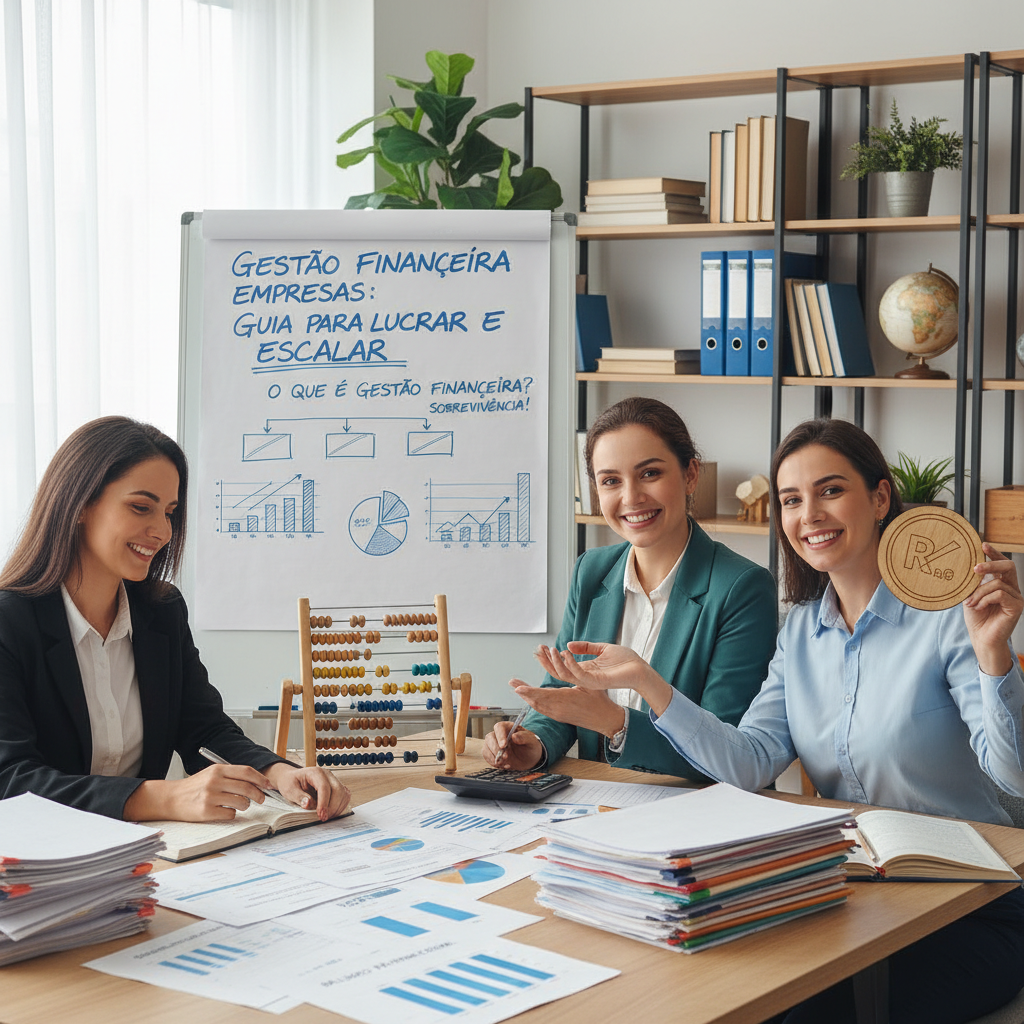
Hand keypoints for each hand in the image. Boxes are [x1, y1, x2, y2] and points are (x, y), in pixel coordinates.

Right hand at [125, 763, 274, 821]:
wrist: (171, 798)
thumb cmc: (195, 787)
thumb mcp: (212, 774)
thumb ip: (231, 775)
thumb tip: (257, 781)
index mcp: (218, 769)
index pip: (246, 772)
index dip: (261, 779)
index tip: (268, 785)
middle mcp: (215, 781)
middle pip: (247, 787)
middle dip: (258, 795)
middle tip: (261, 799)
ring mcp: (210, 796)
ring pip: (241, 802)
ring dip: (245, 805)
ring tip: (240, 805)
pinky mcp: (206, 811)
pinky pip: (230, 814)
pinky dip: (232, 814)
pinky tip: (225, 811)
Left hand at [265, 763, 351, 821]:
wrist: (293, 779)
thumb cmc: (290, 783)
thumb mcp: (289, 790)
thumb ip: (299, 797)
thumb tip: (308, 804)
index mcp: (315, 772)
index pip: (324, 787)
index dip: (324, 803)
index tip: (321, 816)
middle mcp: (327, 775)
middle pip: (337, 790)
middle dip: (332, 807)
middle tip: (323, 819)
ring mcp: (333, 780)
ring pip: (343, 794)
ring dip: (337, 808)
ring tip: (326, 816)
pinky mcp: (336, 787)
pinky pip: (344, 797)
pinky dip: (340, 806)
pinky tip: (331, 813)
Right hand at [482, 720, 543, 770]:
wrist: (529, 758)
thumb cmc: (530, 746)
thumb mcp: (532, 741)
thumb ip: (524, 737)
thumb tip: (514, 736)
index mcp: (508, 727)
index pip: (499, 727)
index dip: (500, 736)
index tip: (503, 746)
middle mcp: (499, 734)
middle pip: (490, 738)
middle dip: (496, 749)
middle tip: (506, 757)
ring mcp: (494, 744)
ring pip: (486, 748)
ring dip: (494, 757)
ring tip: (506, 763)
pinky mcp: (492, 753)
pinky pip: (487, 757)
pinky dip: (494, 763)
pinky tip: (505, 765)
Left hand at [509, 677, 625, 737]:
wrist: (607, 720)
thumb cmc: (600, 701)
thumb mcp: (588, 684)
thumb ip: (573, 675)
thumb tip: (562, 662)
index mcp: (565, 701)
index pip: (542, 696)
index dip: (528, 691)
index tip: (517, 687)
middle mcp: (559, 710)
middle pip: (536, 701)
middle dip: (523, 691)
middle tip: (513, 682)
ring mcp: (558, 715)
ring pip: (538, 706)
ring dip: (527, 696)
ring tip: (518, 687)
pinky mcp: (560, 717)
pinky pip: (543, 709)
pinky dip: (534, 702)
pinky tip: (530, 698)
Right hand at [536, 642, 674, 715]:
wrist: (641, 669)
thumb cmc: (626, 660)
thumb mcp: (603, 649)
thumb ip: (586, 647)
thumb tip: (568, 645)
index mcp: (585, 670)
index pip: (563, 666)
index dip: (551, 658)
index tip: (541, 647)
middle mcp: (584, 676)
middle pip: (559, 672)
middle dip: (547, 662)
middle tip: (538, 650)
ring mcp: (589, 681)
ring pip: (565, 675)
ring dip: (556, 663)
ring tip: (550, 650)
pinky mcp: (596, 682)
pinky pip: (579, 675)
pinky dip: (570, 664)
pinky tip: (565, 653)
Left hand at [964, 544, 1022, 675]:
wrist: (981, 639)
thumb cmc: (976, 619)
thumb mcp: (972, 595)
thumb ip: (974, 583)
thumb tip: (969, 567)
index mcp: (1002, 584)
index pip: (1002, 564)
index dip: (994, 553)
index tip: (982, 545)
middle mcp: (1012, 589)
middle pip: (1008, 566)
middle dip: (990, 564)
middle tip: (974, 569)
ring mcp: (1017, 597)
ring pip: (998, 583)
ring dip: (979, 592)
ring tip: (970, 603)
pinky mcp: (1017, 606)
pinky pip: (1000, 594)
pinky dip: (985, 599)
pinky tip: (978, 607)